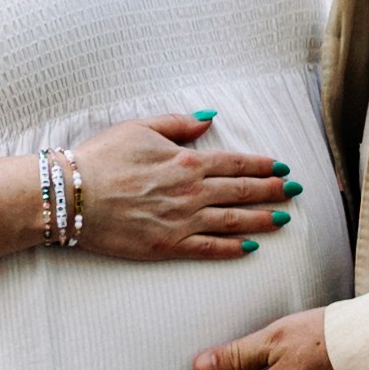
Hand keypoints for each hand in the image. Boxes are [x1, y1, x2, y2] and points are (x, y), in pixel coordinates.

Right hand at [63, 113, 302, 265]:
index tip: (282, 168)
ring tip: (284, 219)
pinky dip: (233, 249)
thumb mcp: (140, 127)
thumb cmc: (102, 157)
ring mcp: (183, 221)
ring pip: (234, 221)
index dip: (262, 166)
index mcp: (187, 161)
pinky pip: (210, 249)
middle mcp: (192, 191)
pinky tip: (251, 248)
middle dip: (272, 191)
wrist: (73, 195)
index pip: (236, 163)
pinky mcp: (169, 246)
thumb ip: (178, 125)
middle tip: (295, 191)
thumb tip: (208, 120)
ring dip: (263, 219)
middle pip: (242, 191)